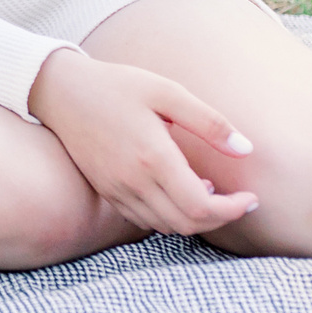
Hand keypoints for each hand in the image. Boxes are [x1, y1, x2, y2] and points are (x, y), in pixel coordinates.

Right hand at [26, 48, 259, 237]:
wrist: (60, 91)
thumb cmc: (117, 85)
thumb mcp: (167, 92)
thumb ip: (209, 122)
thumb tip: (246, 150)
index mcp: (153, 157)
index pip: (201, 207)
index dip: (233, 210)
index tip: (251, 197)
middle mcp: (133, 181)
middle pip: (186, 224)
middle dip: (220, 219)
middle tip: (238, 201)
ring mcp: (116, 190)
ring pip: (166, 227)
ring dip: (194, 219)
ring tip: (210, 193)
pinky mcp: (106, 191)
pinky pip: (144, 220)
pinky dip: (169, 217)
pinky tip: (178, 192)